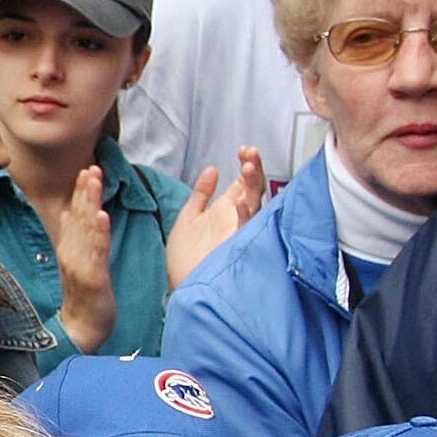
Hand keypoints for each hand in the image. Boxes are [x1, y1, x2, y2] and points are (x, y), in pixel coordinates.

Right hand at [55, 165, 116, 354]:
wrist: (81, 327)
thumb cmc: (83, 296)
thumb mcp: (76, 262)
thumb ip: (73, 237)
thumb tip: (67, 211)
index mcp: (69, 247)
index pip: (74, 214)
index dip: (80, 191)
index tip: (86, 169)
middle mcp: (71, 252)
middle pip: (78, 216)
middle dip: (85, 190)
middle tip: (91, 167)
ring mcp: (80, 264)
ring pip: (86, 228)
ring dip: (90, 203)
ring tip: (94, 181)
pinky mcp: (93, 276)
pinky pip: (96, 251)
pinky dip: (98, 233)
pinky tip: (101, 216)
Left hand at [165, 147, 266, 286]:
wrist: (181, 285)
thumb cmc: (186, 258)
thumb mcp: (189, 218)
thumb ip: (201, 194)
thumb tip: (213, 169)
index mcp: (227, 211)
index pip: (244, 183)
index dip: (247, 165)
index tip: (243, 150)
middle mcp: (237, 220)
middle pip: (254, 190)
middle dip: (254, 170)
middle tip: (249, 154)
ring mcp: (239, 233)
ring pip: (255, 206)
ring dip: (253, 186)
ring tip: (248, 168)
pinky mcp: (236, 248)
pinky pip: (246, 230)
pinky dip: (244, 215)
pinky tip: (240, 202)